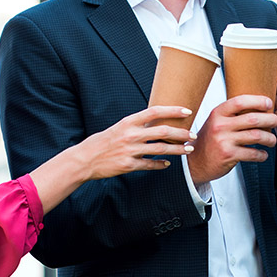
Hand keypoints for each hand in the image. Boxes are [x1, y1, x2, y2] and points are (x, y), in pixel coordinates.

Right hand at [74, 105, 196, 178]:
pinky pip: (149, 165)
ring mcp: (130, 151)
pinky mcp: (128, 166)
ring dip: (177, 150)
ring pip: (160, 149)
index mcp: (128, 122)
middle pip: (163, 132)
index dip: (172, 110)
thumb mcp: (119, 127)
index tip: (187, 111)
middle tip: (192, 135)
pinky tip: (167, 164)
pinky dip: (160, 165)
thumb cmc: (102, 142)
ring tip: (188, 150)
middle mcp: (130, 135)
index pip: (154, 111)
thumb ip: (136, 125)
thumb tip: (155, 122)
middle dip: (181, 133)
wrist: (84, 159)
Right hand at [186, 95, 276, 183]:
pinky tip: (263, 154)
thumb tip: (258, 105)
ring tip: (272, 141)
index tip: (269, 103)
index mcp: (218, 113)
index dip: (258, 100)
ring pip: (256, 136)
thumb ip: (232, 114)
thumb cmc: (210, 140)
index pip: (240, 101)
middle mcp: (220, 125)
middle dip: (270, 119)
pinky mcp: (228, 155)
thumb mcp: (216, 122)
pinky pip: (252, 153)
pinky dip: (262, 155)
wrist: (194, 163)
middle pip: (253, 119)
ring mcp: (224, 141)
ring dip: (269, 138)